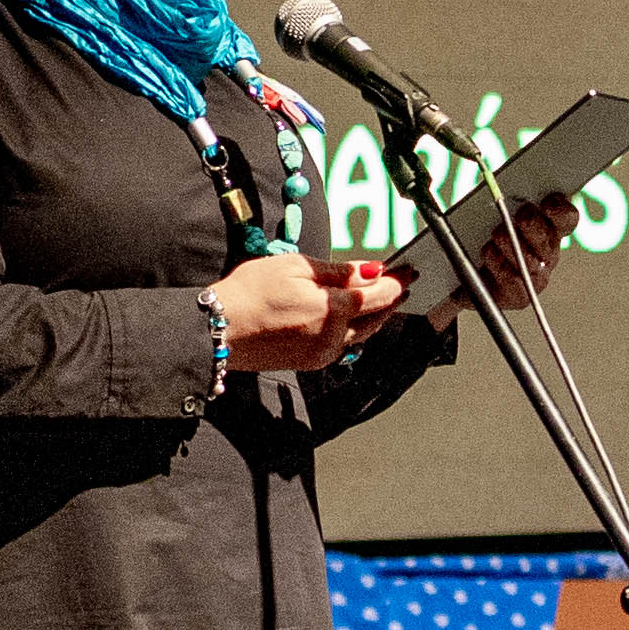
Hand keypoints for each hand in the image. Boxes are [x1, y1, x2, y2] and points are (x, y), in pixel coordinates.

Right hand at [209, 253, 406, 374]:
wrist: (220, 331)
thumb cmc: (250, 293)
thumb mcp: (295, 267)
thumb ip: (338, 271)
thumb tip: (370, 270)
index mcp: (333, 309)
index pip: (380, 295)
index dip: (397, 281)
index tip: (408, 270)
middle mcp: (334, 336)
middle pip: (377, 318)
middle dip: (392, 299)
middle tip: (402, 282)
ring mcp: (323, 353)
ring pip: (363, 334)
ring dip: (376, 317)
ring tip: (383, 299)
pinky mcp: (311, 362)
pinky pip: (344, 345)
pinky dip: (355, 330)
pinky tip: (352, 319)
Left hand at [430, 192, 580, 329]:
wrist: (468, 273)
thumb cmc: (483, 233)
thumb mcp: (492, 210)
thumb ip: (504, 196)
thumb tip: (499, 183)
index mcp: (549, 228)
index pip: (567, 218)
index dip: (560, 211)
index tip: (547, 202)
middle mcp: (547, 252)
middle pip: (548, 239)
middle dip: (534, 225)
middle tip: (521, 216)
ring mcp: (536, 276)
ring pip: (531, 261)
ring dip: (513, 243)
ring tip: (498, 233)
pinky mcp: (519, 296)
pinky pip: (513, 280)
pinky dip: (498, 264)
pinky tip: (488, 253)